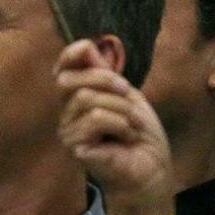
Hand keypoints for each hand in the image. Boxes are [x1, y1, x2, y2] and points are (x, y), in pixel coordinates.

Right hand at [56, 39, 174, 207]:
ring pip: (85, 98)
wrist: (152, 169)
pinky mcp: (75, 147)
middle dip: (104, 79)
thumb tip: (89, 46)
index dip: (71, 54)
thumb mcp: (126, 95)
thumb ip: (105, 74)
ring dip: (119, 107)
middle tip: (127, 92)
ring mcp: (68, 132)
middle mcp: (67, 114)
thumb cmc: (140, 134)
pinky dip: (119, 123)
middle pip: (67, 80)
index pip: (62, 69)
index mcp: (78, 98)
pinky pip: (94, 118)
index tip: (90, 48)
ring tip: (132, 123)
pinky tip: (127, 137)